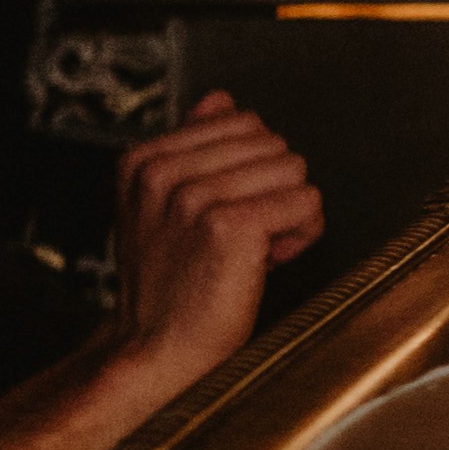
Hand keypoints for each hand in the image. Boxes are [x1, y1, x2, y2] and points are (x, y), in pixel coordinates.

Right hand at [102, 91, 321, 413]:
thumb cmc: (171, 284)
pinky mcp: (227, 225)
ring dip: (290, 213)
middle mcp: (162, 172)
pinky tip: (269, 260)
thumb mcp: (165, 206)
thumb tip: (220, 99)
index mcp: (143, 159)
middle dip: (274, 188)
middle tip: (246, 236)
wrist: (156, 350)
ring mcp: (192, 197)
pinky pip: (305, 202)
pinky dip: (302, 233)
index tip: (229, 213)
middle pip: (272, 143)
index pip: (240, 121)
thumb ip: (194, 148)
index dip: (251, 170)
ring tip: (255, 250)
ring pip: (294, 170)